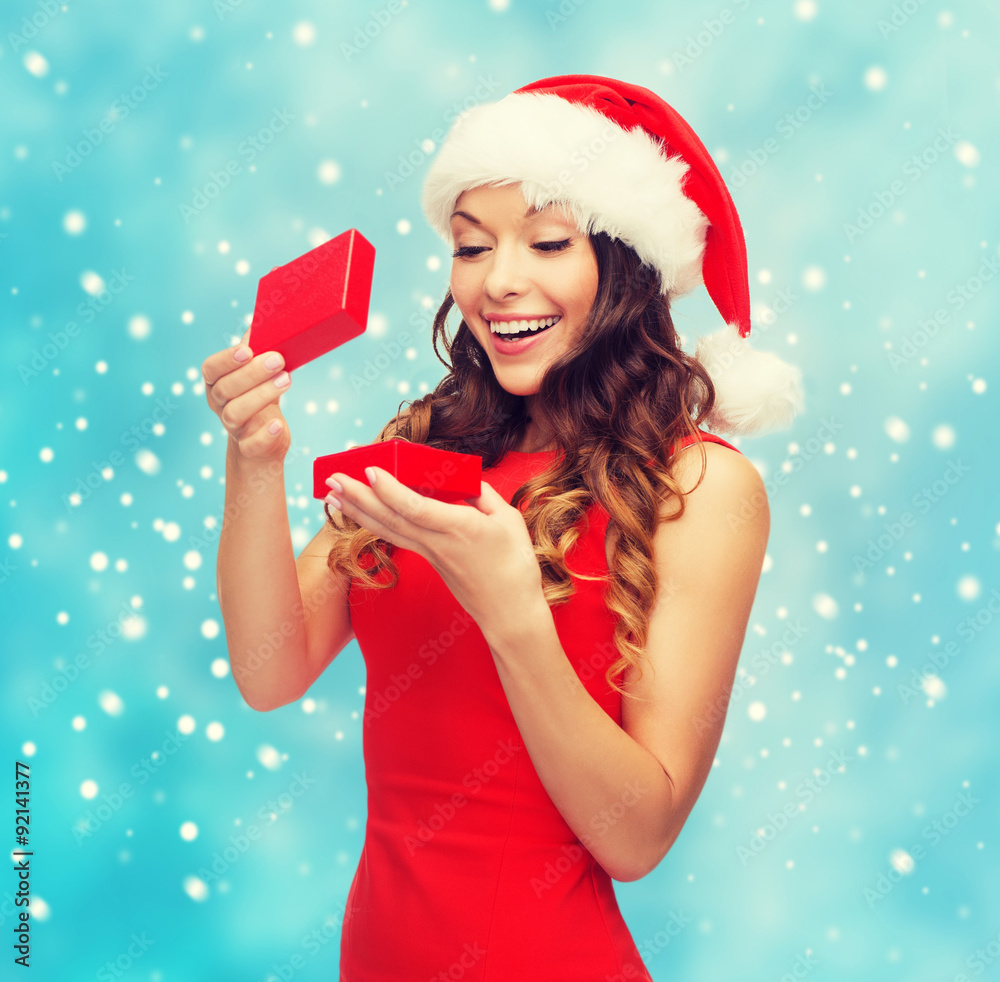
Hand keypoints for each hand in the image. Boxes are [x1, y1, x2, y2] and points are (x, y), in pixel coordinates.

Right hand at [202, 328, 292, 460]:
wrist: (265, 439)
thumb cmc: (262, 395)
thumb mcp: (259, 370)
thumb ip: (259, 347)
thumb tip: (266, 317)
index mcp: (217, 382)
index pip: (211, 369)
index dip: (227, 359)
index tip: (249, 350)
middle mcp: (219, 404)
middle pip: (226, 389)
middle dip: (252, 373)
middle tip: (278, 360)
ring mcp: (233, 427)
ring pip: (235, 413)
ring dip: (261, 395)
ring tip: (286, 380)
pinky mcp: (249, 447)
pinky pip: (251, 443)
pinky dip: (264, 434)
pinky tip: (277, 424)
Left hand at [325, 467, 545, 637]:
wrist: (509, 613)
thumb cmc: (515, 566)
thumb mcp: (508, 520)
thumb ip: (483, 494)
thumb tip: (463, 478)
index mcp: (459, 528)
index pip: (416, 508)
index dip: (390, 490)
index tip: (370, 470)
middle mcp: (436, 542)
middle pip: (390, 518)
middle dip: (358, 497)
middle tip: (332, 477)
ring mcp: (429, 553)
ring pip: (386, 528)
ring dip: (356, 510)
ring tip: (331, 493)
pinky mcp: (428, 559)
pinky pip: (396, 536)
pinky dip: (374, 521)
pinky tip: (360, 511)